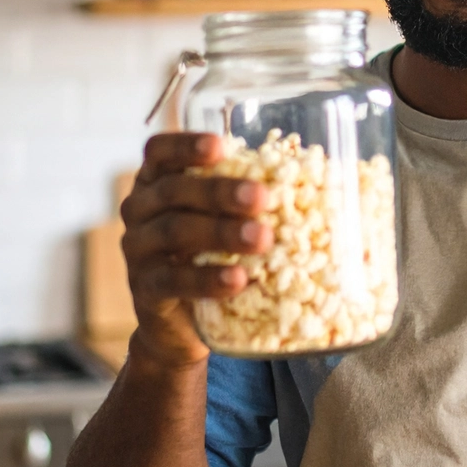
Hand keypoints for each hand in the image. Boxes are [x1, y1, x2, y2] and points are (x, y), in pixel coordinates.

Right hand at [120, 133, 271, 367]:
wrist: (181, 321)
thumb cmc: (213, 252)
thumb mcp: (225, 217)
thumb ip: (251, 194)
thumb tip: (329, 176)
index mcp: (158, 180)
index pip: (160, 151)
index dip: (186, 145)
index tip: (223, 146)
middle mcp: (140, 209)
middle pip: (173, 190)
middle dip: (220, 192)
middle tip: (262, 197)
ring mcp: (138, 250)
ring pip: (175, 233)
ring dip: (221, 233)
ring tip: (261, 239)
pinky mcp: (145, 291)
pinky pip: (173, 280)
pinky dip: (207, 280)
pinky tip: (238, 281)